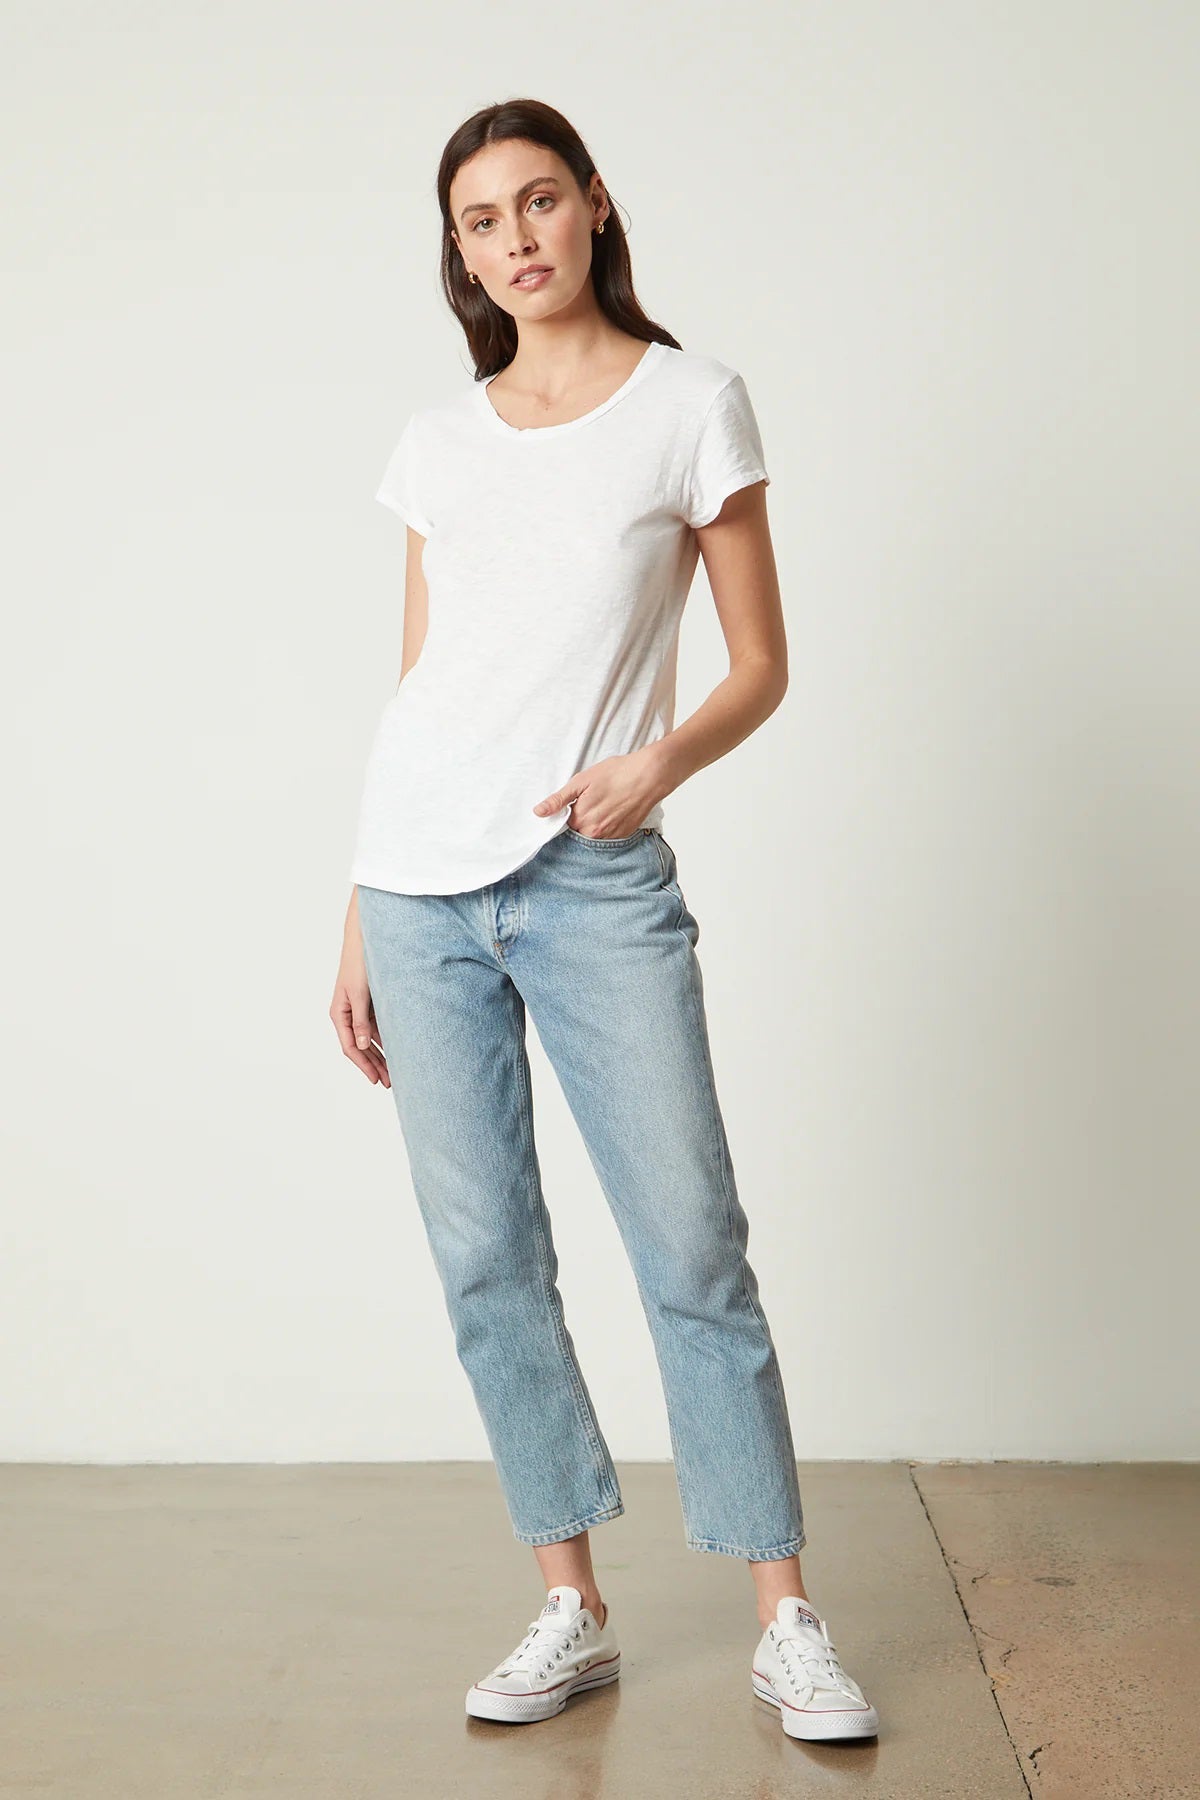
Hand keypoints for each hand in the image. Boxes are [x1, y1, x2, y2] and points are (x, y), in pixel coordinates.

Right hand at [330, 931, 390, 1087]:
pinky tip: (397, 1050)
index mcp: (339, 1014)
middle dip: (375, 1065)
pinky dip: (385, 1039)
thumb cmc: (359, 964)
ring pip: (370, 1039)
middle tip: (390, 1083)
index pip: (350, 1047)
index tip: (376, 1079)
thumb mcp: (360, 995)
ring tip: (395, 1072)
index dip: (363, 1065)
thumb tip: (362, 1046)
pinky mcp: (370, 1003)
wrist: (365, 940)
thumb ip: (361, 1021)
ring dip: (381, 1055)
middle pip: (361, 1047)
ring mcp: (359, 1010)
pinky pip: (377, 1027)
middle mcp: (347, 1014)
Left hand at [532, 746, 666, 838]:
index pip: (564, 824)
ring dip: (595, 823)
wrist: (648, 776)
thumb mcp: (581, 781)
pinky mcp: (624, 834)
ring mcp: (611, 836)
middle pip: (578, 831)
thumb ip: (558, 800)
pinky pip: (609, 835)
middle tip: (593, 799)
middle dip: (580, 818)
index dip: (568, 812)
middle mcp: (594, 833)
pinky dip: (608, 825)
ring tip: (605, 803)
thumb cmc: (616, 773)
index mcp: (580, 819)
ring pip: (594, 834)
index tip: (576, 802)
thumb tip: (538, 812)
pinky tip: (615, 809)